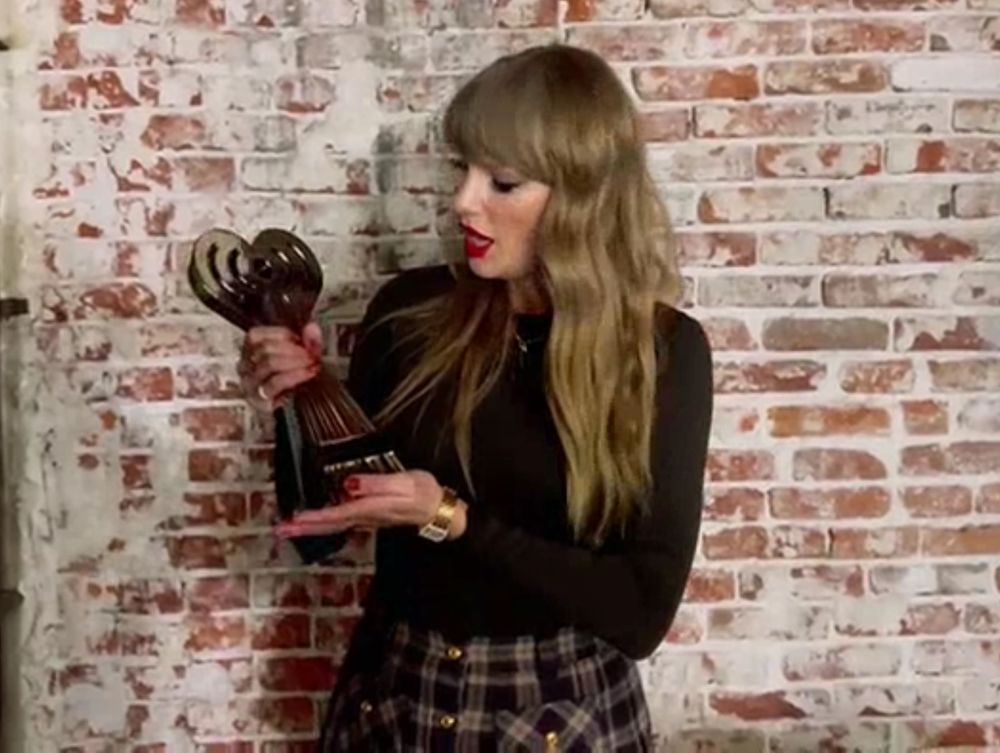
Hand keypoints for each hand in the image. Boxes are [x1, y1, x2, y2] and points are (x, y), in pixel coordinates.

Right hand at [238, 322, 322, 408]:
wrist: (290, 416)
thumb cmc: (293, 383)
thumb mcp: (300, 358)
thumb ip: (307, 341)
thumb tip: (312, 328)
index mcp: (249, 352)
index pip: (256, 336)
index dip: (282, 334)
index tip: (303, 340)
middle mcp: (245, 367)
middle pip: (265, 348)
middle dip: (293, 349)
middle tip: (312, 353)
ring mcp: (250, 384)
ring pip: (269, 363)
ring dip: (296, 360)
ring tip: (312, 362)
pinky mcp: (260, 400)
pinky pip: (276, 383)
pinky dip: (296, 375)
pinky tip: (308, 373)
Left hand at [273, 470, 466, 539]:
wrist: (439, 511)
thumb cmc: (423, 493)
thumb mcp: (404, 483)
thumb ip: (376, 483)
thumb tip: (349, 484)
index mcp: (368, 509)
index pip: (333, 515)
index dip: (311, 517)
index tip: (290, 520)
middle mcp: (363, 517)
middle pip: (327, 524)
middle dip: (303, 528)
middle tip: (280, 530)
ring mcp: (366, 519)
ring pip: (332, 524)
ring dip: (310, 526)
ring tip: (290, 527)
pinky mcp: (369, 515)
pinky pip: (340, 521)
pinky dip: (324, 522)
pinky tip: (317, 520)